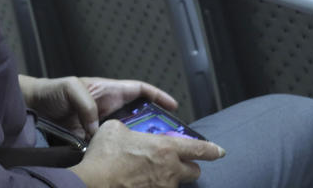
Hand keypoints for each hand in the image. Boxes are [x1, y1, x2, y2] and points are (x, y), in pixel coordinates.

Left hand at [18, 75, 178, 138]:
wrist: (33, 107)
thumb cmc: (53, 90)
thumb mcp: (71, 88)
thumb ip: (86, 104)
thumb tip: (97, 128)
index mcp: (109, 91)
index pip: (140, 90)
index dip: (158, 96)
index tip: (173, 106)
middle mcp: (109, 108)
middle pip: (138, 116)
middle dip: (154, 124)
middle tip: (167, 138)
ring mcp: (101, 125)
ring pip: (126, 133)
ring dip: (137, 141)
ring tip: (151, 152)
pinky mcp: (91, 141)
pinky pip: (109, 146)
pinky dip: (117, 153)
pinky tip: (124, 162)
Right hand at [70, 119, 225, 187]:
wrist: (93, 184)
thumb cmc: (104, 157)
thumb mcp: (115, 129)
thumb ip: (128, 129)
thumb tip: (125, 132)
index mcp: (165, 148)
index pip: (199, 149)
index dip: (212, 150)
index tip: (220, 151)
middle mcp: (169, 171)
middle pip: (193, 172)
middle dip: (188, 167)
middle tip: (176, 163)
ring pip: (175, 185)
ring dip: (168, 179)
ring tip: (150, 174)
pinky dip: (153, 187)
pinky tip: (139, 183)